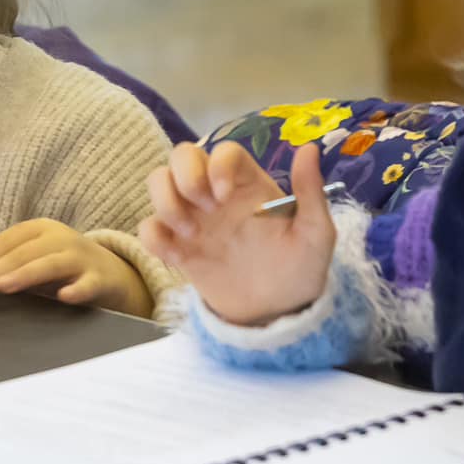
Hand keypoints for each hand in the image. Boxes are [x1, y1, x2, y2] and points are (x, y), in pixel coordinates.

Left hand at [0, 219, 153, 317]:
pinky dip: (77, 289)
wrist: (116, 275)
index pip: (6, 241)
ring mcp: (81, 257)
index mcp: (40, 230)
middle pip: (21, 254)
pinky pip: (88, 284)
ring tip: (2, 285)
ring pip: (50, 264)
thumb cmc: (64, 270)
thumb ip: (6, 268)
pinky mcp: (101, 279)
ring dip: (25, 274)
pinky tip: (64, 297)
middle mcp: (60, 238)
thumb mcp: (35, 262)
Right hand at [139, 141, 332, 325]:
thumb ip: (311, 192)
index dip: (218, 165)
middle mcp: (215, 194)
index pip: (223, 151)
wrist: (278, 314)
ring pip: (158, 182)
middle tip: (204, 208)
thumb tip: (309, 149)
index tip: (226, 197)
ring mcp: (193, 219)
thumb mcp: (315, 234)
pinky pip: (148, 228)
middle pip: (182, 155)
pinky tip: (177, 257)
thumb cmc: (300, 268)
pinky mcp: (177, 247)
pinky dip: (153, 237)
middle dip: (184, 175)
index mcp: (248, 185)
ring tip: (189, 233)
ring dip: (165, 201)